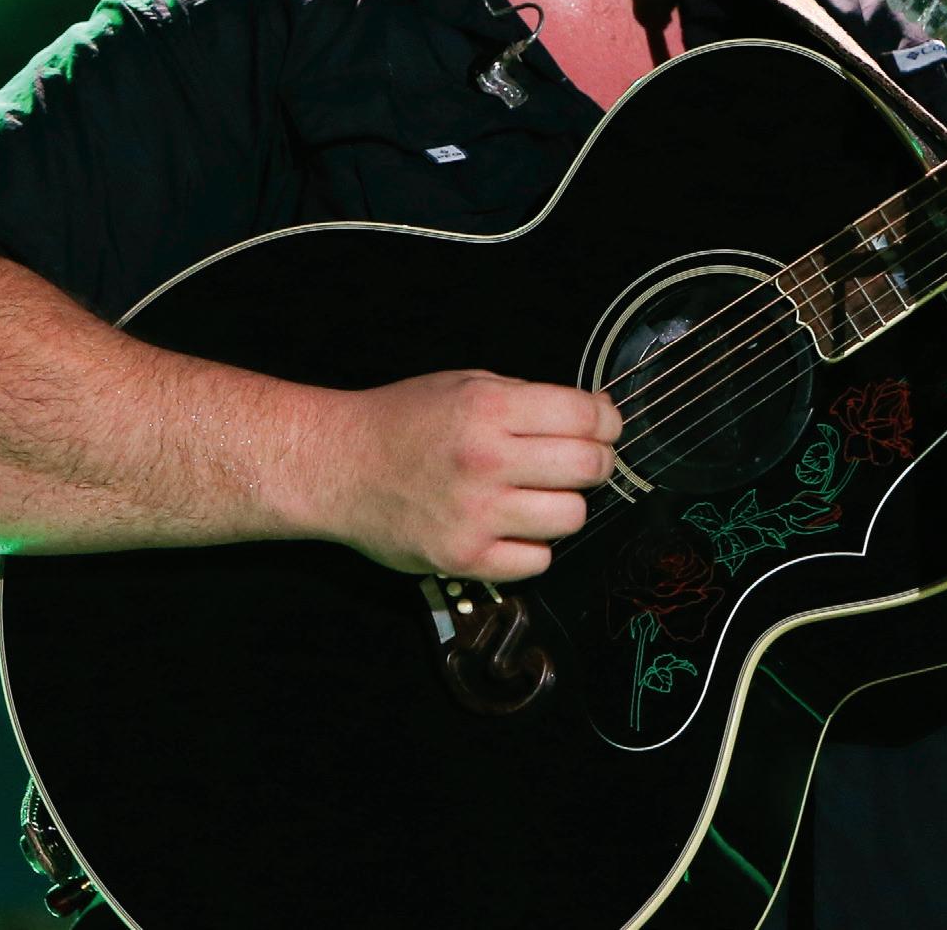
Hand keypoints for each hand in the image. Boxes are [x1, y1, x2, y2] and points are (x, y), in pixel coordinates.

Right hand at [321, 369, 621, 581]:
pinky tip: (514, 528)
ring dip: (564, 506)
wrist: (338, 466)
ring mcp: (475, 514)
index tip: (605, 427)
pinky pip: (537, 561)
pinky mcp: (463, 558)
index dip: (608, 421)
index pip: (587, 416)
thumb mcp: (466, 384)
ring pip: (572, 518)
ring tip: (539, 496)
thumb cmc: (402, 421)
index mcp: (490, 408)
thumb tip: (595, 415)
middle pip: (589, 468)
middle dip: (596, 462)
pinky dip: (533, 547)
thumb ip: (528, 398)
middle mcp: (486, 460)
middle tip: (581, 462)